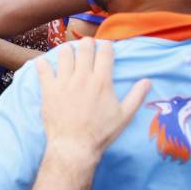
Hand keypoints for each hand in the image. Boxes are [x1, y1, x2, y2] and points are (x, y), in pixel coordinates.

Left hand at [36, 39, 150, 154]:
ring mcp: (64, 81)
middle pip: (84, 48)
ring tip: (68, 53)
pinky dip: (42, 63)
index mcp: (102, 81)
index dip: (105, 45)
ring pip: (64, 53)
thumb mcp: (124, 116)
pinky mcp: (48, 89)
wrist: (75, 146)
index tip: (105, 46)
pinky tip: (43, 63)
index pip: (105, 52)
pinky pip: (42, 69)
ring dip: (67, 50)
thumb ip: (136, 96)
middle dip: (87, 43)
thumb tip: (148, 81)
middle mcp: (83, 77)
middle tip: (86, 46)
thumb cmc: (101, 133)